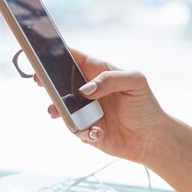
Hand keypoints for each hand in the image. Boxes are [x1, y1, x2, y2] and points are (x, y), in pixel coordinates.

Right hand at [37, 48, 166, 164]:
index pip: (72, 58)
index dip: (55, 54)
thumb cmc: (145, 105)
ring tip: (56, 111)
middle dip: (47, 82)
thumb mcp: (135, 82)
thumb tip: (85, 90)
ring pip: (62, 108)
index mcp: (97, 72)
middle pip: (60, 83)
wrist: (151, 138)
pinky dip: (84, 132)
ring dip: (58, 110)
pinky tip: (97, 132)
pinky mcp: (86, 131)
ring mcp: (84, 112)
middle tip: (40, 81)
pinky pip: (76, 130)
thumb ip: (110, 79)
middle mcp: (87, 91)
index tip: (42, 54)